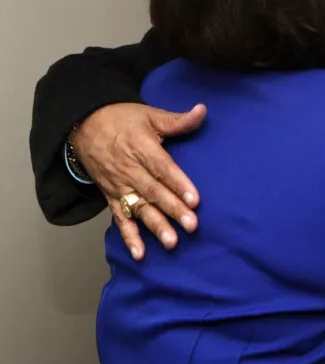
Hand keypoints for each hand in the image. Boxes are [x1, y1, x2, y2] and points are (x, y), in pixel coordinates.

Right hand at [72, 102, 206, 259]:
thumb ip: (177, 120)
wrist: (84, 125)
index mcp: (141, 148)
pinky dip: (129, 237)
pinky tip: (140, 253)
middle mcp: (129, 170)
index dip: (179, 184)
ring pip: (139, 209)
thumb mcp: (150, 115)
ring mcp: (119, 186)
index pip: (163, 169)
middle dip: (173, 209)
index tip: (195, 200)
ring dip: (155, 226)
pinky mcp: (111, 196)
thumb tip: (202, 111)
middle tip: (191, 225)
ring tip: (171, 242)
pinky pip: (120, 218)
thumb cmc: (123, 119)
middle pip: (154, 192)